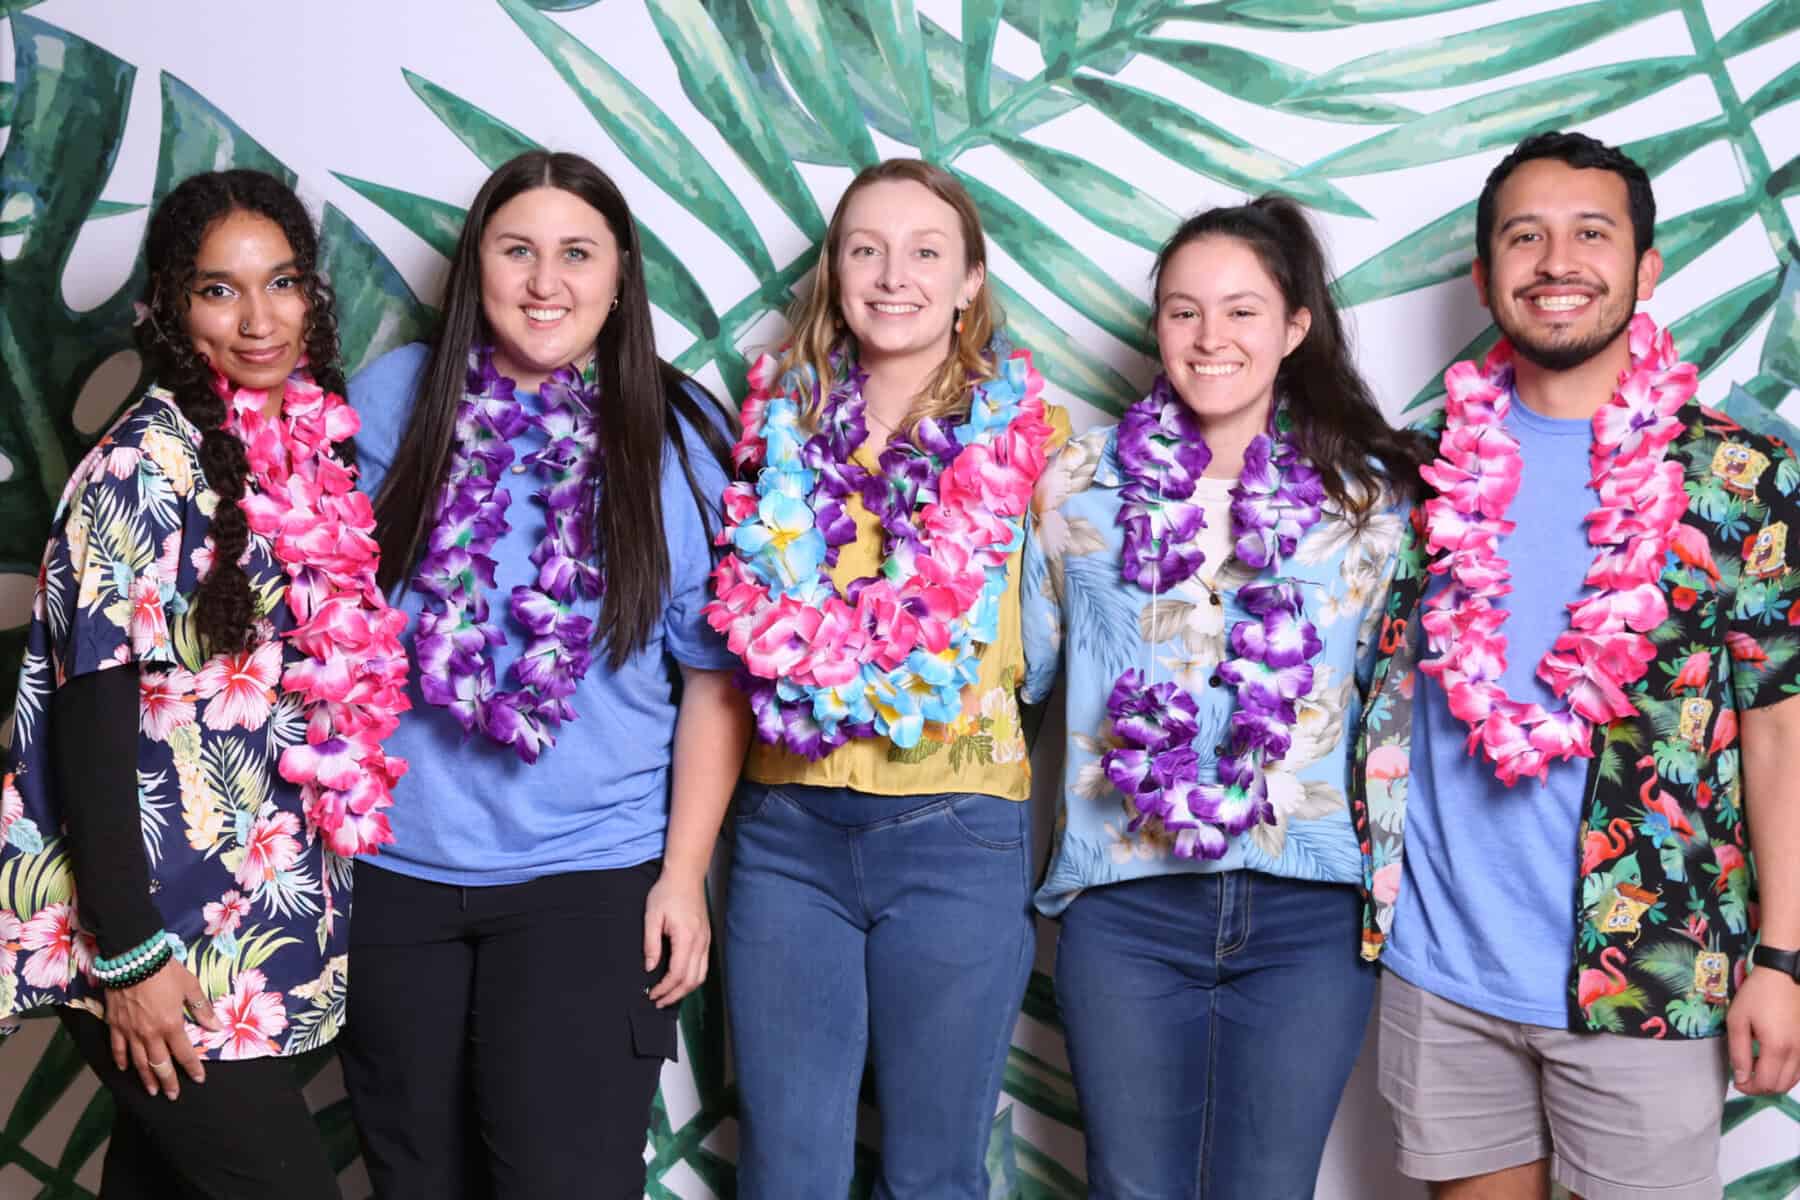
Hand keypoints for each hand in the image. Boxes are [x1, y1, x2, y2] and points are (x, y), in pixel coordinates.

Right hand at [103, 960, 222, 1099]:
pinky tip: (125, 1069)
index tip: (198, 1079)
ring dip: (146, 1078)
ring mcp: (130, 1031)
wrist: (133, 958)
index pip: (184, 1053)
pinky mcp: (115, 1025)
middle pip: (160, 1065)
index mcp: (171, 1025)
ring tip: (152, 1091)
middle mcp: (150, 1034)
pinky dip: (121, 1061)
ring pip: (138, 1062)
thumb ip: (202, 1009)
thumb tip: (216, 1027)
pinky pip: (117, 1048)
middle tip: (172, 1096)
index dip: (192, 1068)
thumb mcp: (190, 986)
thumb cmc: (165, 971)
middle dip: (168, 1082)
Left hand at [643, 871, 708, 1008]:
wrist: (686, 876)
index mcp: (686, 937)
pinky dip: (692, 978)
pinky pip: (703, 966)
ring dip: (685, 990)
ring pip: (701, 975)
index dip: (665, 988)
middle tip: (659, 1001)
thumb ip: (651, 944)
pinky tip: (680, 980)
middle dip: (675, 995)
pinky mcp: (706, 938)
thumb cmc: (668, 892)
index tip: (652, 994)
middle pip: (692, 980)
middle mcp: (700, 942)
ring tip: (669, 995)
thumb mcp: (652, 917)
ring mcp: (706, 941)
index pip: (678, 973)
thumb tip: (650, 967)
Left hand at [1727, 964, 1799, 1095]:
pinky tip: (1770, 1060)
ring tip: (1754, 1067)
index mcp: (1776, 1048)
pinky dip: (1784, 1073)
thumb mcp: (1737, 1020)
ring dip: (1772, 1081)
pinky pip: (1799, 1070)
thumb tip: (1740, 1077)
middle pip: (1779, 1086)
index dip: (1747, 1087)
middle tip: (1743, 1075)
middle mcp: (1796, 1053)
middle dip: (1759, 1087)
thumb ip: (1738, 1052)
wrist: (1784, 976)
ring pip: (1791, 1081)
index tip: (1735, 1081)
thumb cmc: (1757, 995)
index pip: (1764, 1083)